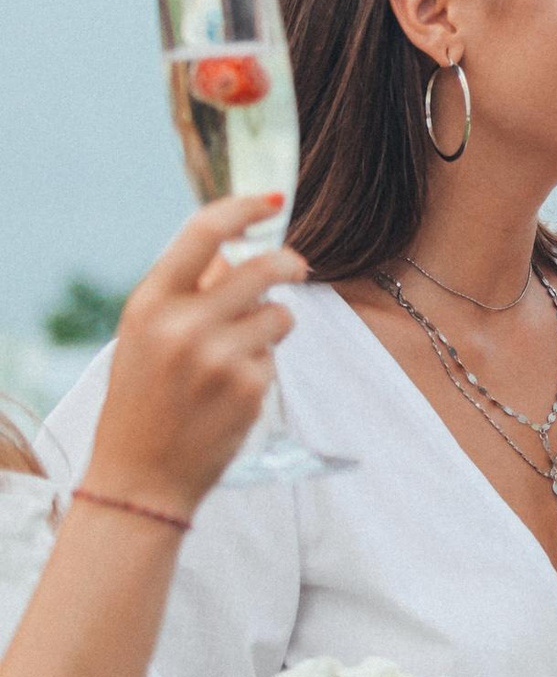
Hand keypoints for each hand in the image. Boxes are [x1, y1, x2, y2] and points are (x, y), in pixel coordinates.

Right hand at [88, 195, 305, 512]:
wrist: (140, 475)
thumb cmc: (143, 398)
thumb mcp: (144, 336)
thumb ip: (186, 293)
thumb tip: (239, 251)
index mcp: (149, 303)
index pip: (204, 233)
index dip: (244, 208)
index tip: (271, 201)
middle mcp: (183, 324)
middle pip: (263, 267)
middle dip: (288, 263)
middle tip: (296, 267)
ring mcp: (219, 356)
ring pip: (280, 313)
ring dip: (273, 325)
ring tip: (238, 352)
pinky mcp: (249, 386)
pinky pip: (276, 355)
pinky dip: (264, 364)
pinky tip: (232, 390)